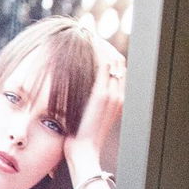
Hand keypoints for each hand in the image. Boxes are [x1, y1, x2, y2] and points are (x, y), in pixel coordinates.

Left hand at [66, 38, 124, 180]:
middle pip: (118, 61)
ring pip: (113, 61)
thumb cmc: (77, 139)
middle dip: (103, 47)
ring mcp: (112, 94)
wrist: (82, 152)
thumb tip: (70, 96)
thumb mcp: (82, 117)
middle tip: (88, 35)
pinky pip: (104, 67)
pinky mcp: (102, 95)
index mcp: (116, 100)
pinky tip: (85, 44)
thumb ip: (82, 104)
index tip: (91, 45)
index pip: (117, 70)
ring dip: (100, 47)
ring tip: (86, 35)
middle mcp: (118, 95)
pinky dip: (96, 54)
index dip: (105, 56)